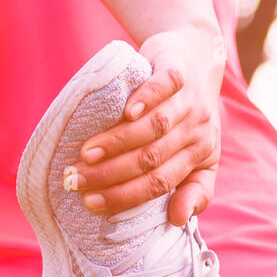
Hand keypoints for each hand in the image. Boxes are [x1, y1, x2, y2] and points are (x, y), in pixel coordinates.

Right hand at [68, 24, 226, 224]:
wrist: (198, 57)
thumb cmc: (189, 114)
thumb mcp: (200, 156)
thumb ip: (194, 189)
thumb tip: (177, 220)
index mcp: (200, 156)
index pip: (160, 183)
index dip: (125, 196)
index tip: (91, 203)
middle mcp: (196, 130)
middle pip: (151, 159)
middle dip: (111, 174)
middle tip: (76, 180)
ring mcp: (189, 100)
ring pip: (154, 127)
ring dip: (118, 142)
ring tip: (85, 154)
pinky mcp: (178, 70)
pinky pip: (164, 86)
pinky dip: (146, 99)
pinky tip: (126, 111)